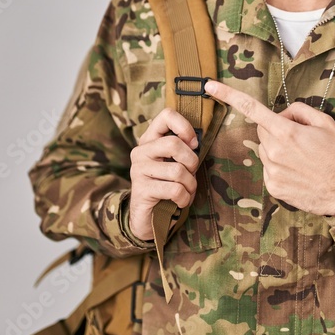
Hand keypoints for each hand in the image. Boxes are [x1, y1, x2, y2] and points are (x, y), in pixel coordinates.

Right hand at [128, 108, 199, 241]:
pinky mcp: (141, 190)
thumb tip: (196, 141)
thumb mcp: (175, 163)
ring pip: (177, 171)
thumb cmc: (168, 186)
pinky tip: (181, 201)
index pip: (167, 115)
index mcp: (150, 139)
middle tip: (191, 173)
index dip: (185, 126)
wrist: (148, 218)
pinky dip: (184, 198)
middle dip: (191, 162)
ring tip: (187, 191)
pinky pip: (174, 190)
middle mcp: (141, 151)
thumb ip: (183, 149)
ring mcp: (138, 170)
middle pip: (174, 144)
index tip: (193, 143)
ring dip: (190, 185)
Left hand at [204, 79, 334, 216]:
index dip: (228, 95)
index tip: (209, 86)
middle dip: (276, 129)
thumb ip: (298, 111)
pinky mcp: (272, 187)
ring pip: (265, 150)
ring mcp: (271, 171)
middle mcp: (274, 151)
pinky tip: (299, 173)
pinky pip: (269, 168)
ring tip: (303, 159)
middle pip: (263, 130)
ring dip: (278, 149)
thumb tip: (281, 115)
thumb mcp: (324, 122)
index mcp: (286, 132)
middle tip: (300, 139)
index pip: (252, 109)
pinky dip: (280, 167)